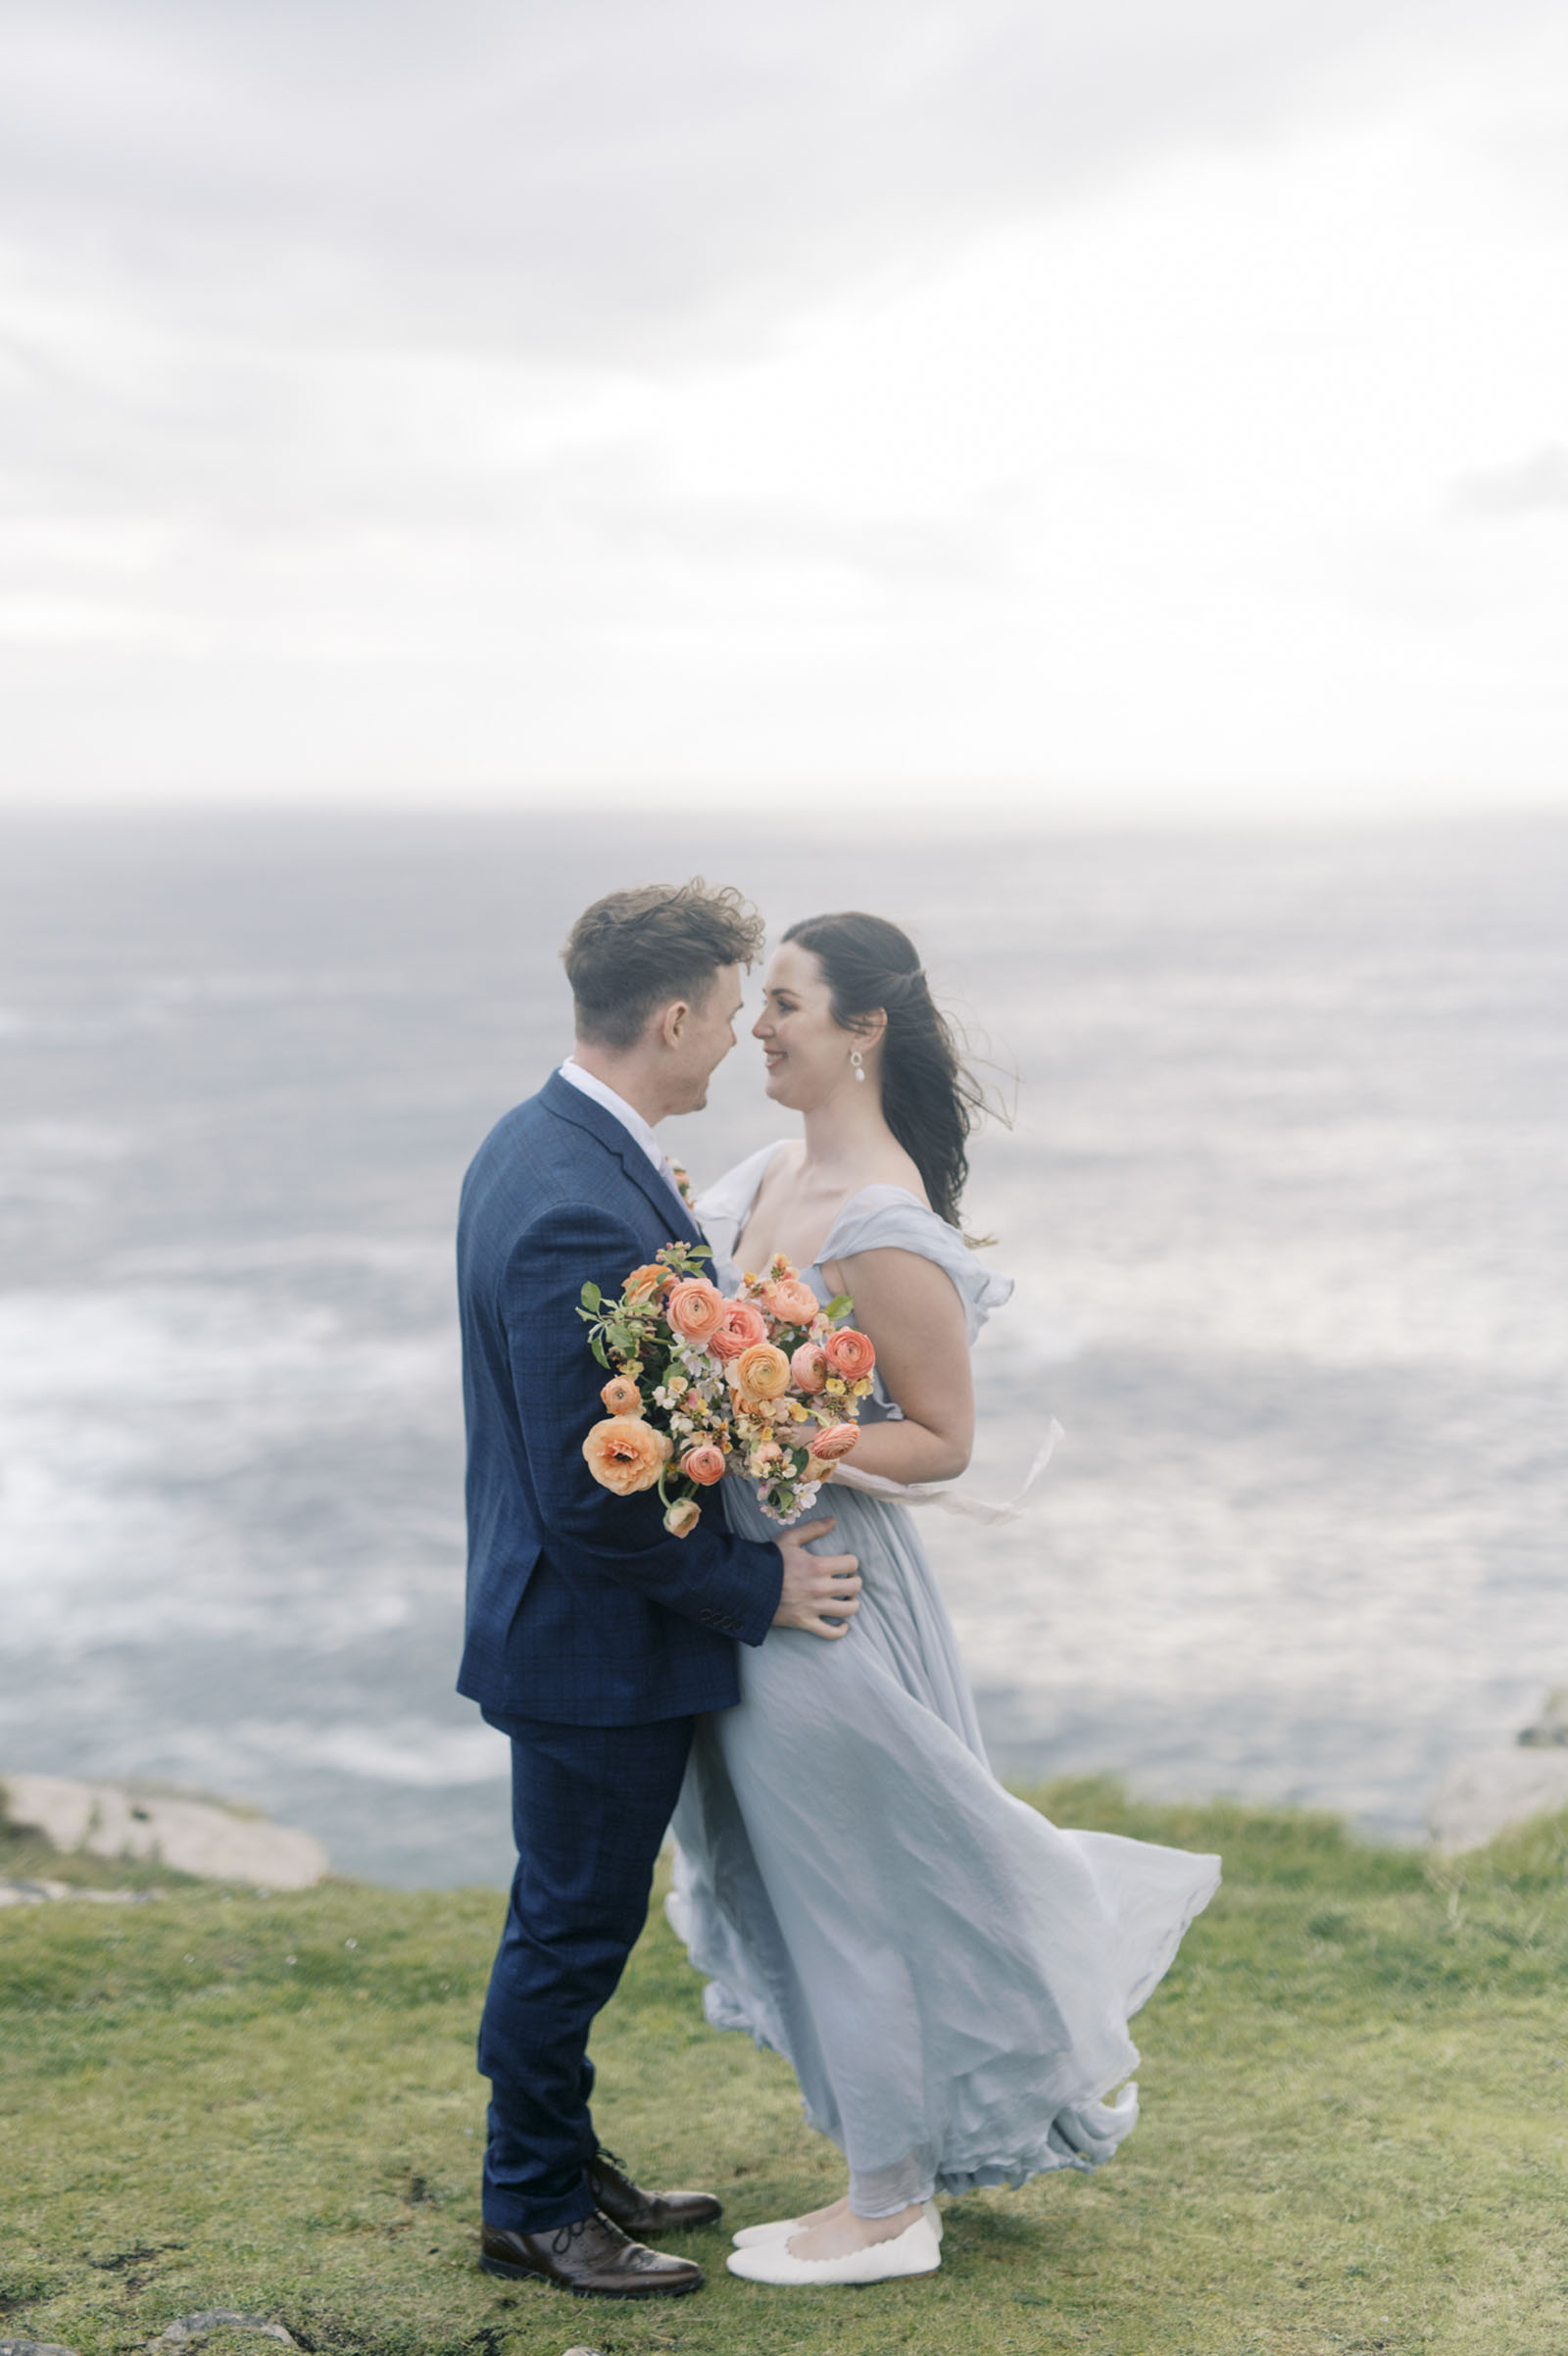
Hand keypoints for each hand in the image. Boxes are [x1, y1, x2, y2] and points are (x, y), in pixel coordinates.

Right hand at [773, 1517, 860, 1639]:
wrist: (746, 1585)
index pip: (851, 1563)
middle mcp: (819, 1588)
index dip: (851, 1562)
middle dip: (854, 1581)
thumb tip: (833, 1520)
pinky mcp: (805, 1622)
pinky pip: (830, 1633)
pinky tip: (842, 1624)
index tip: (845, 1564)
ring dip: (852, 1603)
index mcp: (817, 1566)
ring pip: (847, 1610)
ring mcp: (813, 1607)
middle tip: (847, 1579)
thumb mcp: (789, 1539)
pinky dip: (840, 1630)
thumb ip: (813, 1529)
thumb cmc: (768, 1561)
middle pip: (854, 1587)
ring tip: (846, 1598)